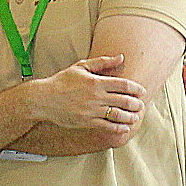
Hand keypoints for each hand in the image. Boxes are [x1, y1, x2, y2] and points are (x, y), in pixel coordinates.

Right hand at [26, 54, 143, 136]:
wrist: (44, 98)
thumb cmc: (62, 81)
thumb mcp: (81, 67)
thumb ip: (102, 62)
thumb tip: (121, 57)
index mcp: (96, 81)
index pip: (124, 85)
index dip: (136, 89)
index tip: (142, 92)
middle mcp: (96, 96)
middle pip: (124, 101)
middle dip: (136, 104)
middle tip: (141, 106)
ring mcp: (92, 110)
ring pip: (118, 115)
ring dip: (130, 117)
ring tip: (135, 117)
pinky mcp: (87, 122)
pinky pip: (107, 127)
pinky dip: (118, 128)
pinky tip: (124, 128)